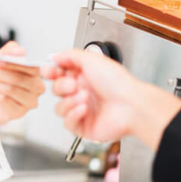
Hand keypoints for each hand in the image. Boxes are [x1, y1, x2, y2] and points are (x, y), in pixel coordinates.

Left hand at [0, 41, 46, 125]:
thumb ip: (9, 52)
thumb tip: (20, 51)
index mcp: (35, 72)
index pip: (30, 66)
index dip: (12, 63)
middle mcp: (37, 87)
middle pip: (17, 78)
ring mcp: (30, 101)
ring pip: (9, 89)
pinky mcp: (20, 112)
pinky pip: (5, 101)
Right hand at [42, 50, 180, 149]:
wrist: (131, 105)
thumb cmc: (118, 83)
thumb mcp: (92, 59)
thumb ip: (70, 55)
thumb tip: (55, 56)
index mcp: (84, 75)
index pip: (59, 74)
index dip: (51, 72)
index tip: (49, 71)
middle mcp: (82, 92)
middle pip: (56, 90)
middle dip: (62, 86)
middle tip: (73, 85)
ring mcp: (82, 110)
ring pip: (59, 108)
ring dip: (70, 101)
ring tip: (85, 97)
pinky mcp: (83, 126)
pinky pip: (67, 122)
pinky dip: (73, 114)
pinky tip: (84, 109)